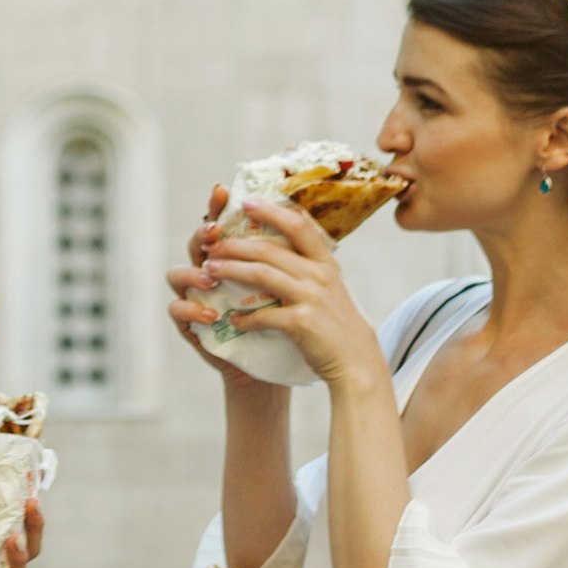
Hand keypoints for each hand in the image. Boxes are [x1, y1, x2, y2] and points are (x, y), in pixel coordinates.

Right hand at [166, 185, 277, 393]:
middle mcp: (209, 271)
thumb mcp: (289, 285)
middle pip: (196, 243)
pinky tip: (210, 314)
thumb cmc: (282, 321)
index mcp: (232, 257)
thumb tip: (306, 216)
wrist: (276, 365)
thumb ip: (288, 255)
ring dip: (193, 273)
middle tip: (215, 233)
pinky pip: (177, 310)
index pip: (221, 225)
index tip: (223, 190)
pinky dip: (191, 310)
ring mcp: (195, 297)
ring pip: (177, 274)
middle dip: (202, 234)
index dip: (217, 206)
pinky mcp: (190, 324)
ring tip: (211, 278)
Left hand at [185, 196, 380, 391]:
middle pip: (269, 249)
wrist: (357, 363)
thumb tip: (295, 233)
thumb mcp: (333, 287)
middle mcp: (319, 275)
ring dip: (231, 270)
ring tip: (210, 269)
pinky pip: (264, 314)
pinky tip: (233, 319)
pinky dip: (246, 317)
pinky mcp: (302, 323)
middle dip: (234, 244)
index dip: (271, 211)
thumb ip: (314, 264)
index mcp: (326, 263)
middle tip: (212, 244)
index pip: (298, 226)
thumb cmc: (338, 325)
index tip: (246, 203)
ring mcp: (311, 297)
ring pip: (261, 274)